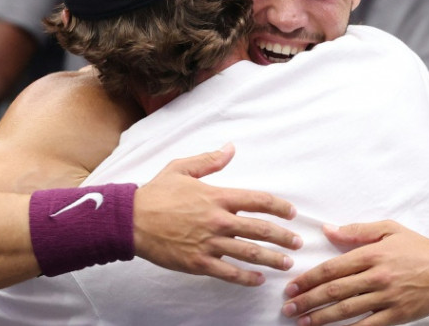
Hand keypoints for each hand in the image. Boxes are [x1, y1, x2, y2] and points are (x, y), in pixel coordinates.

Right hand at [133, 143, 301, 286]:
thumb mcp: (182, 168)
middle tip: (298, 242)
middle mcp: (218, 220)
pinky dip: (246, 278)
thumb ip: (209, 160)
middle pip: (260, 229)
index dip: (279, 206)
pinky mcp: (198, 262)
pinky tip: (258, 280)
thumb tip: (231, 148)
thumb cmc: (155, 193)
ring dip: (272, 259)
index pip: (258, 200)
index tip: (291, 213)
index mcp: (217, 196)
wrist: (130, 220)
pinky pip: (228, 273)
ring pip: (249, 253)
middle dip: (284, 237)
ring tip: (287, 264)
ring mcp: (209, 243)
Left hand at [282, 221, 428, 325]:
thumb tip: (327, 230)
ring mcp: (387, 297)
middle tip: (288, 307)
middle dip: (308, 300)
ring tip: (302, 322)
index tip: (292, 286)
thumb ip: (357, 231)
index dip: (309, 278)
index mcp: (372, 254)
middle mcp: (377, 276)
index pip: (332, 268)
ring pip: (347, 310)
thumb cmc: (419, 248)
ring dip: (321, 317)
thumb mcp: (390, 229)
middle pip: (335, 290)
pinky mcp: (397, 315)